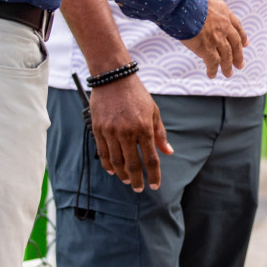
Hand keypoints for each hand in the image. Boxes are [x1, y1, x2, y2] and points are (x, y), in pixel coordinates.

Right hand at [89, 75, 171, 191]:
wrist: (114, 78)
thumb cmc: (137, 95)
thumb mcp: (153, 111)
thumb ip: (160, 134)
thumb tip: (168, 152)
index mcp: (144, 128)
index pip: (150, 159)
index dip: (153, 175)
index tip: (155, 185)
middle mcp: (127, 132)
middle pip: (132, 165)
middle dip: (137, 180)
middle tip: (139, 188)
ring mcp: (111, 131)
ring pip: (116, 162)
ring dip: (122, 175)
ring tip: (127, 180)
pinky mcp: (98, 129)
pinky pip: (103, 152)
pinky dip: (107, 164)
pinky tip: (112, 170)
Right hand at [180, 0, 247, 77]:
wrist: (184, 4)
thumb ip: (207, 3)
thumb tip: (200, 1)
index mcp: (225, 13)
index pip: (237, 27)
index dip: (242, 36)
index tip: (245, 44)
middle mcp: (224, 27)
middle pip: (235, 44)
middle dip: (238, 55)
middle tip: (240, 64)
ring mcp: (217, 38)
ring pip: (227, 56)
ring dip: (228, 66)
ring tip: (228, 73)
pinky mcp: (207, 48)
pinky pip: (213, 62)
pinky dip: (213, 70)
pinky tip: (212, 74)